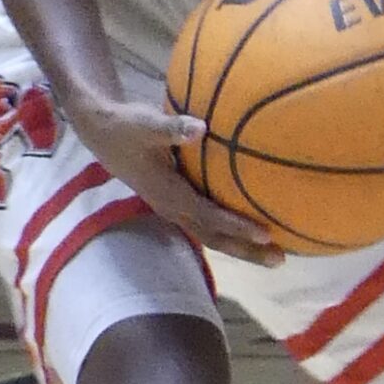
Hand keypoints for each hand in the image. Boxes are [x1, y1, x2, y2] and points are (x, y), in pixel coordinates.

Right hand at [71, 83, 284, 267]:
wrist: (104, 133)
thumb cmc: (127, 126)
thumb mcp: (145, 123)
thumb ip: (172, 127)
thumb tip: (202, 128)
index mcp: (168, 194)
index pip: (208, 216)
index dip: (235, 226)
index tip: (265, 233)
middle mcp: (173, 208)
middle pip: (214, 238)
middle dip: (245, 250)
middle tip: (279, 259)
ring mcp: (176, 208)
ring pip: (212, 235)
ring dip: (242, 246)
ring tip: (275, 253)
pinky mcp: (179, 202)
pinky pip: (209, 222)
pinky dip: (232, 229)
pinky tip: (256, 225)